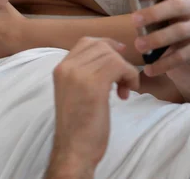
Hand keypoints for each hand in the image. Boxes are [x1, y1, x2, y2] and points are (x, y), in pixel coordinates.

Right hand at [48, 37, 139, 174]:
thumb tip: (108, 57)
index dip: (106, 44)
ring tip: (124, 90)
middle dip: (118, 59)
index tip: (119, 53)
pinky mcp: (94, 85)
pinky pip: (119, 67)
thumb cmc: (78, 125)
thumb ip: (83, 74)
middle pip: (100, 46)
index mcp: (60, 68)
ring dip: (125, 71)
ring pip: (111, 56)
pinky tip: (124, 94)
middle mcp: (67, 67)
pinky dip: (129, 77)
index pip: (85, 42)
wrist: (73, 149)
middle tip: (123, 81)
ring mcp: (78, 74)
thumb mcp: (74, 92)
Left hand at [131, 0, 189, 79]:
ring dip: (156, 39)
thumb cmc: (167, 33)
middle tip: (133, 21)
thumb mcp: (158, 18)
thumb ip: (147, 5)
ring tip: (138, 46)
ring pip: (179, 31)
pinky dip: (163, 63)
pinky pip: (183, 55)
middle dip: (153, 12)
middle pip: (176, 5)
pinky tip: (149, 69)